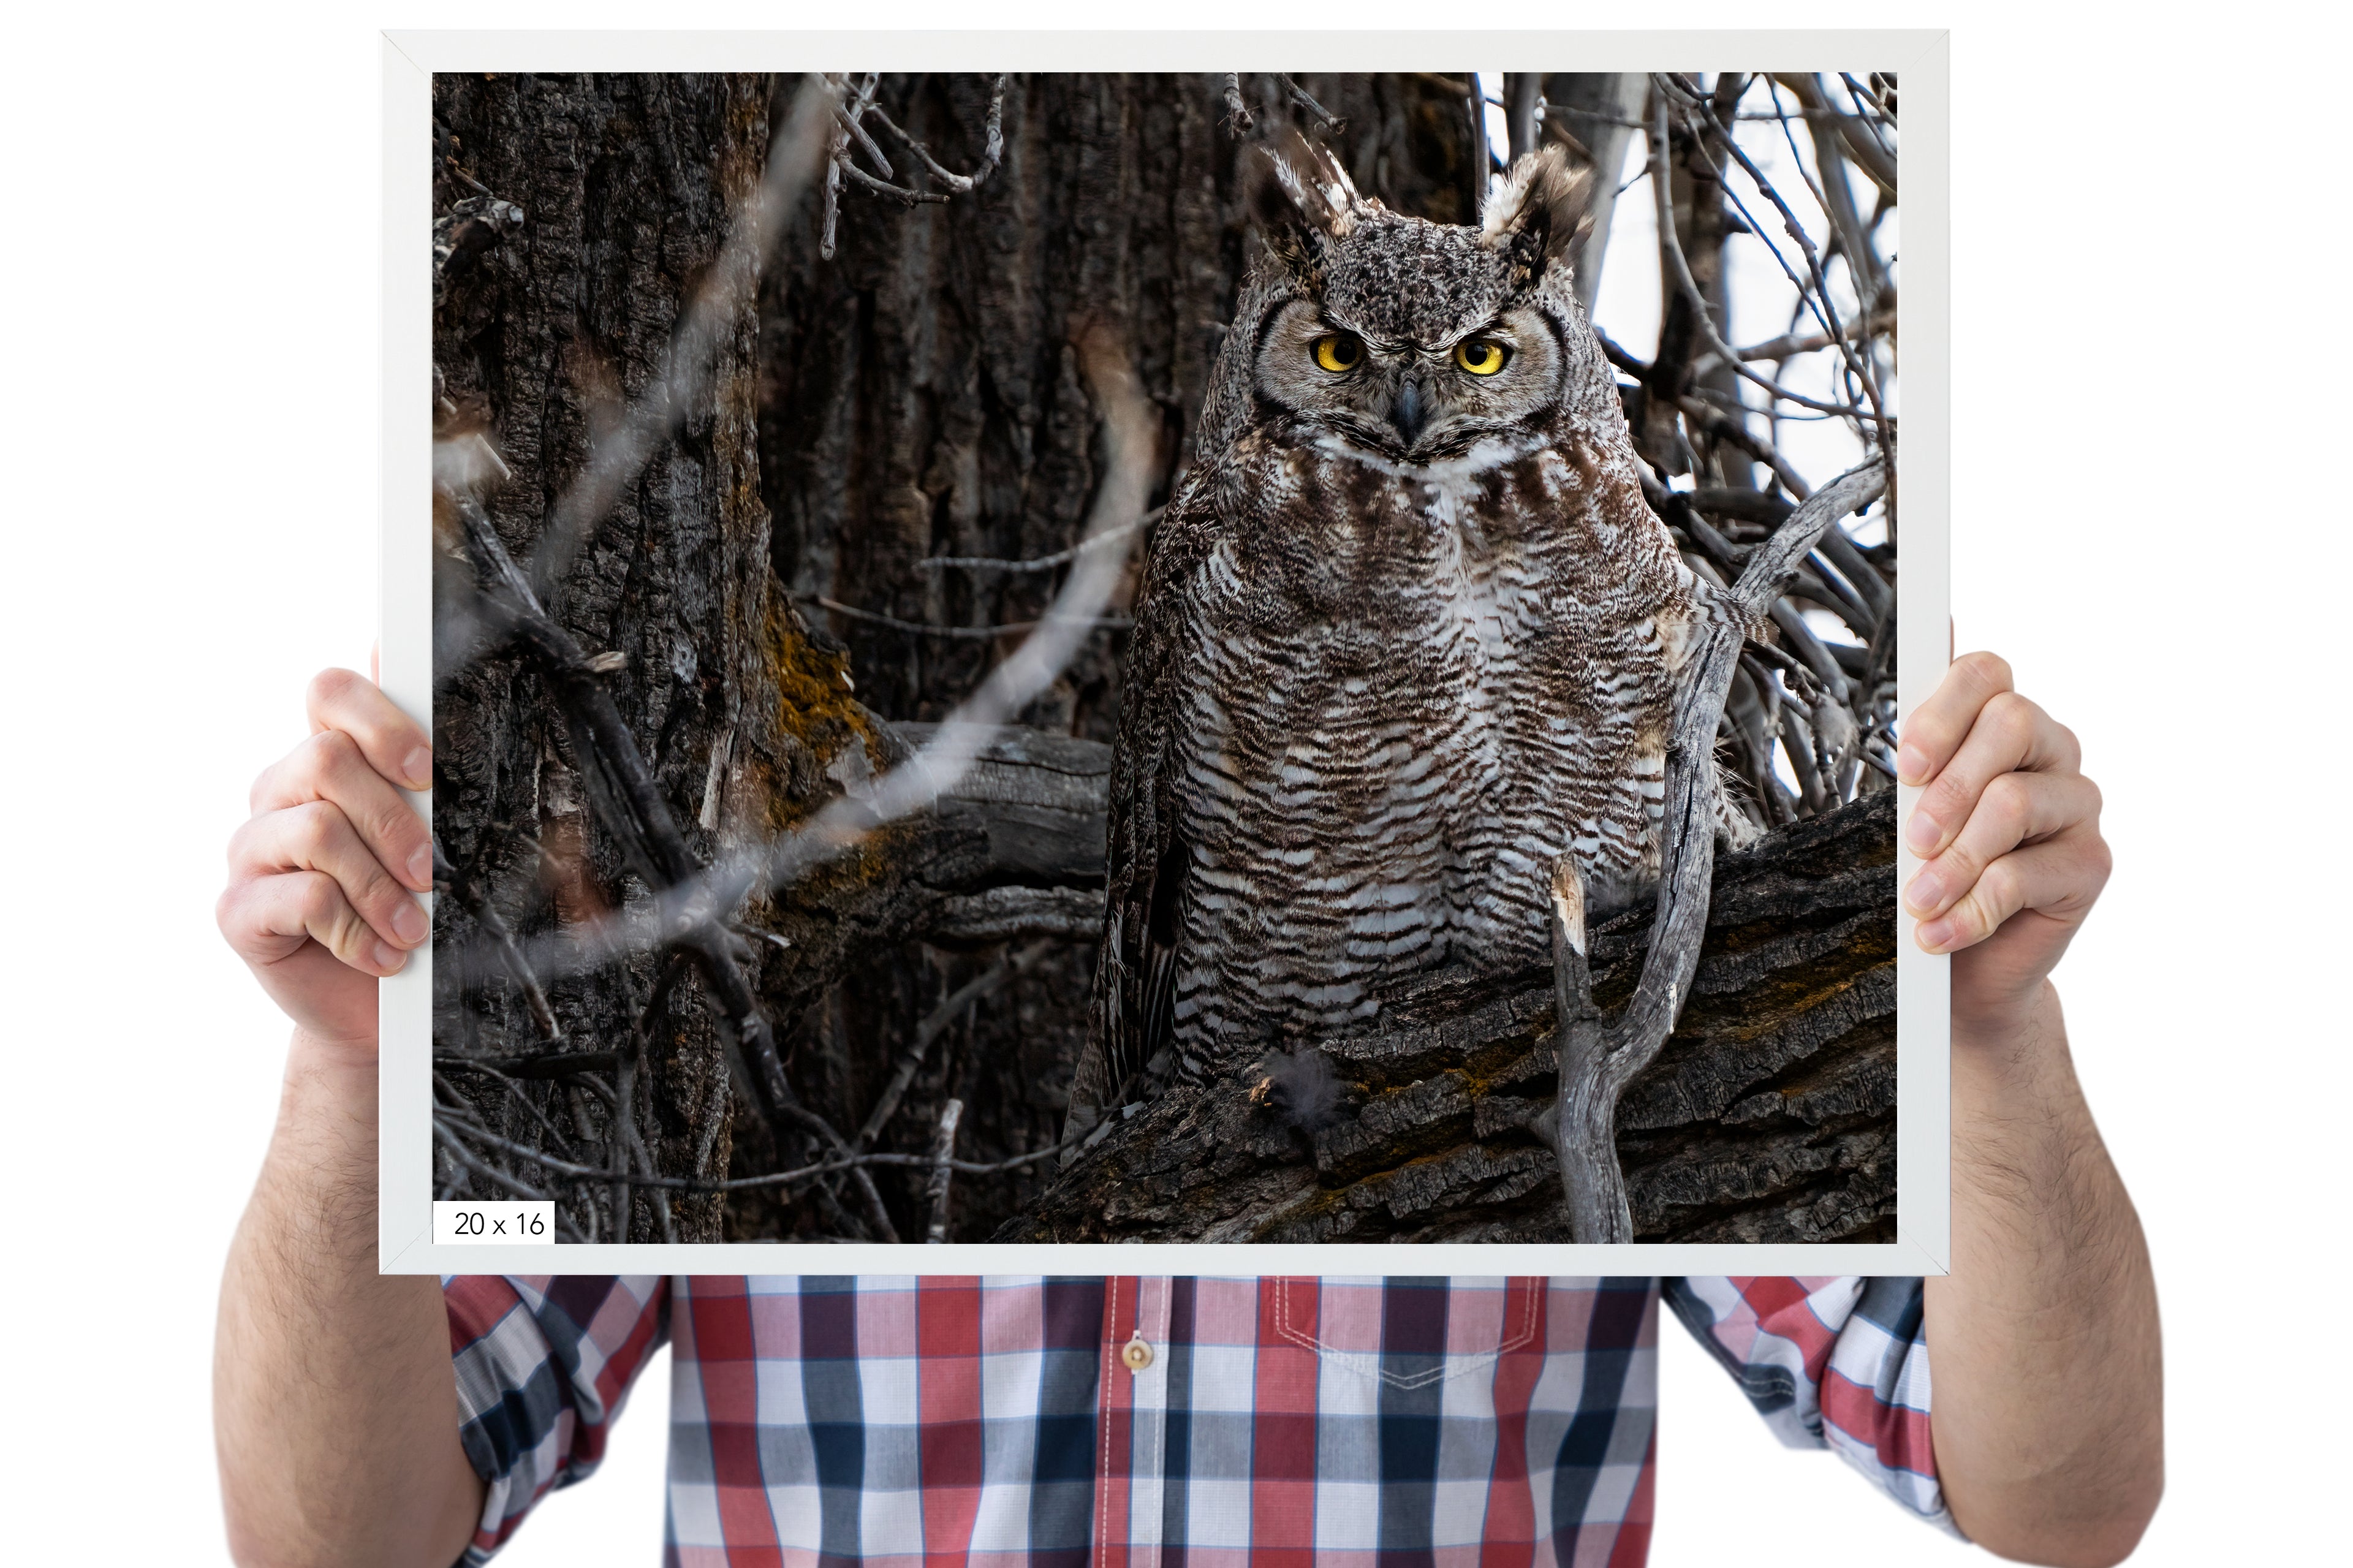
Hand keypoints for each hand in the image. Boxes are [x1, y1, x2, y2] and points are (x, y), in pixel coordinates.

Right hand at [216, 667, 433, 1052]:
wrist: (378, 1006)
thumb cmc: (411, 908)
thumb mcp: (432, 834)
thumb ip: (421, 764)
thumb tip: (409, 665)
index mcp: (325, 760)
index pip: (329, 692)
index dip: (379, 720)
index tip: (428, 772)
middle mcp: (278, 793)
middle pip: (327, 760)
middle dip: (395, 819)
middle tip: (432, 871)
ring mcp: (251, 850)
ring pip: (317, 829)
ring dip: (380, 883)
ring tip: (414, 928)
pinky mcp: (238, 911)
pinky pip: (302, 898)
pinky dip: (356, 929)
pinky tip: (382, 954)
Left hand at [1898, 651, 2110, 1035]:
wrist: (1964, 965)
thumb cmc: (1932, 872)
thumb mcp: (1910, 810)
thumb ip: (1921, 745)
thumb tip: (1931, 637)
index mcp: (2001, 723)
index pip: (1986, 674)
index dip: (1942, 712)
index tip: (1906, 766)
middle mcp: (2049, 751)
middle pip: (2010, 724)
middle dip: (1948, 787)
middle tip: (1912, 840)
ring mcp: (2076, 805)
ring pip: (2014, 801)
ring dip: (1954, 859)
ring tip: (1919, 901)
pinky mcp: (2090, 863)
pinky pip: (2024, 875)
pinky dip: (1971, 909)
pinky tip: (1940, 932)